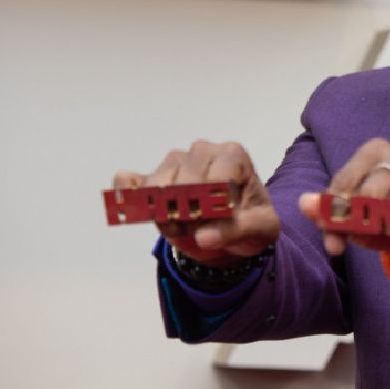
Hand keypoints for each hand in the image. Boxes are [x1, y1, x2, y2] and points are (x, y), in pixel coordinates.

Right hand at [113, 140, 280, 266]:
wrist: (233, 229)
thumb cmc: (251, 220)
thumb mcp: (262, 229)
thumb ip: (239, 230)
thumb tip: (204, 236)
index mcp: (232, 155)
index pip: (214, 178)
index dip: (213, 207)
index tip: (219, 220)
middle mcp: (202, 151)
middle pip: (183, 183)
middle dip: (189, 214)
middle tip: (200, 229)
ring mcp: (174, 162)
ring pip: (157, 188)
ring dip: (165, 216)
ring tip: (183, 227)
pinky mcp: (151, 179)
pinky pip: (128, 182)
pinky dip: (130, 199)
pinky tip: (140, 210)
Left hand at [298, 138, 389, 268]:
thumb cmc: (384, 217)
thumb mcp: (352, 218)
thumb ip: (327, 213)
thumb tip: (304, 204)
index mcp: (376, 151)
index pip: (347, 177)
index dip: (336, 206)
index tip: (331, 229)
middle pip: (373, 188)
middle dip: (362, 218)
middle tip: (360, 234)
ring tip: (389, 232)